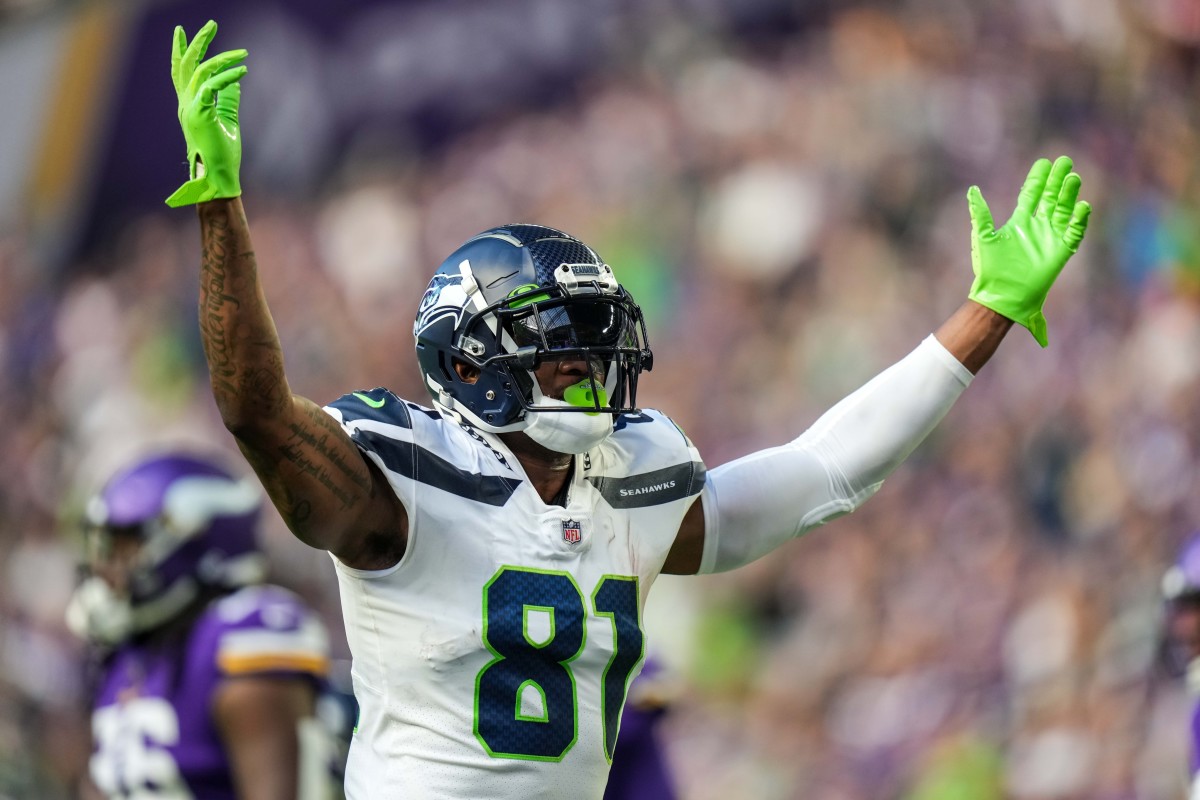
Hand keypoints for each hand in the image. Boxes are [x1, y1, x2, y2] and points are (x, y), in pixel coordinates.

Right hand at [165, 20, 246, 206]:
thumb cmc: (223, 154)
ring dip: (223, 58)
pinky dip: (228, 76)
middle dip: (197, 42)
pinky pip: (213, 86)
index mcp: (188, 105)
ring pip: (202, 71)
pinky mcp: (200, 114)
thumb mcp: (227, 120)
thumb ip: (228, 99)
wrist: (219, 177)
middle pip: (186, 64)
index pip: (180, 72)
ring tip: (242, 53)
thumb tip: (235, 80)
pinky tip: (243, 71)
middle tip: (211, 24)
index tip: (181, 32)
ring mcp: (190, 109)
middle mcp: (185, 104)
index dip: (180, 51)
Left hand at [966, 156, 1090, 346]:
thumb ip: (980, 213)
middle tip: (1065, 161)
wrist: (1000, 294)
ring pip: (1064, 210)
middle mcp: (1036, 227)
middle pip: (1051, 198)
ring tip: (1073, 177)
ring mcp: (1049, 238)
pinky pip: (1074, 233)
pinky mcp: (1060, 252)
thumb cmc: (989, 268)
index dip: (1038, 179)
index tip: (1044, 163)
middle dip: (1057, 180)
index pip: (1031, 195)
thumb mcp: (983, 236)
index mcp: (1018, 223)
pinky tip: (1082, 205)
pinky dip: (1079, 220)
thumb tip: (972, 190)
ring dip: (1069, 194)